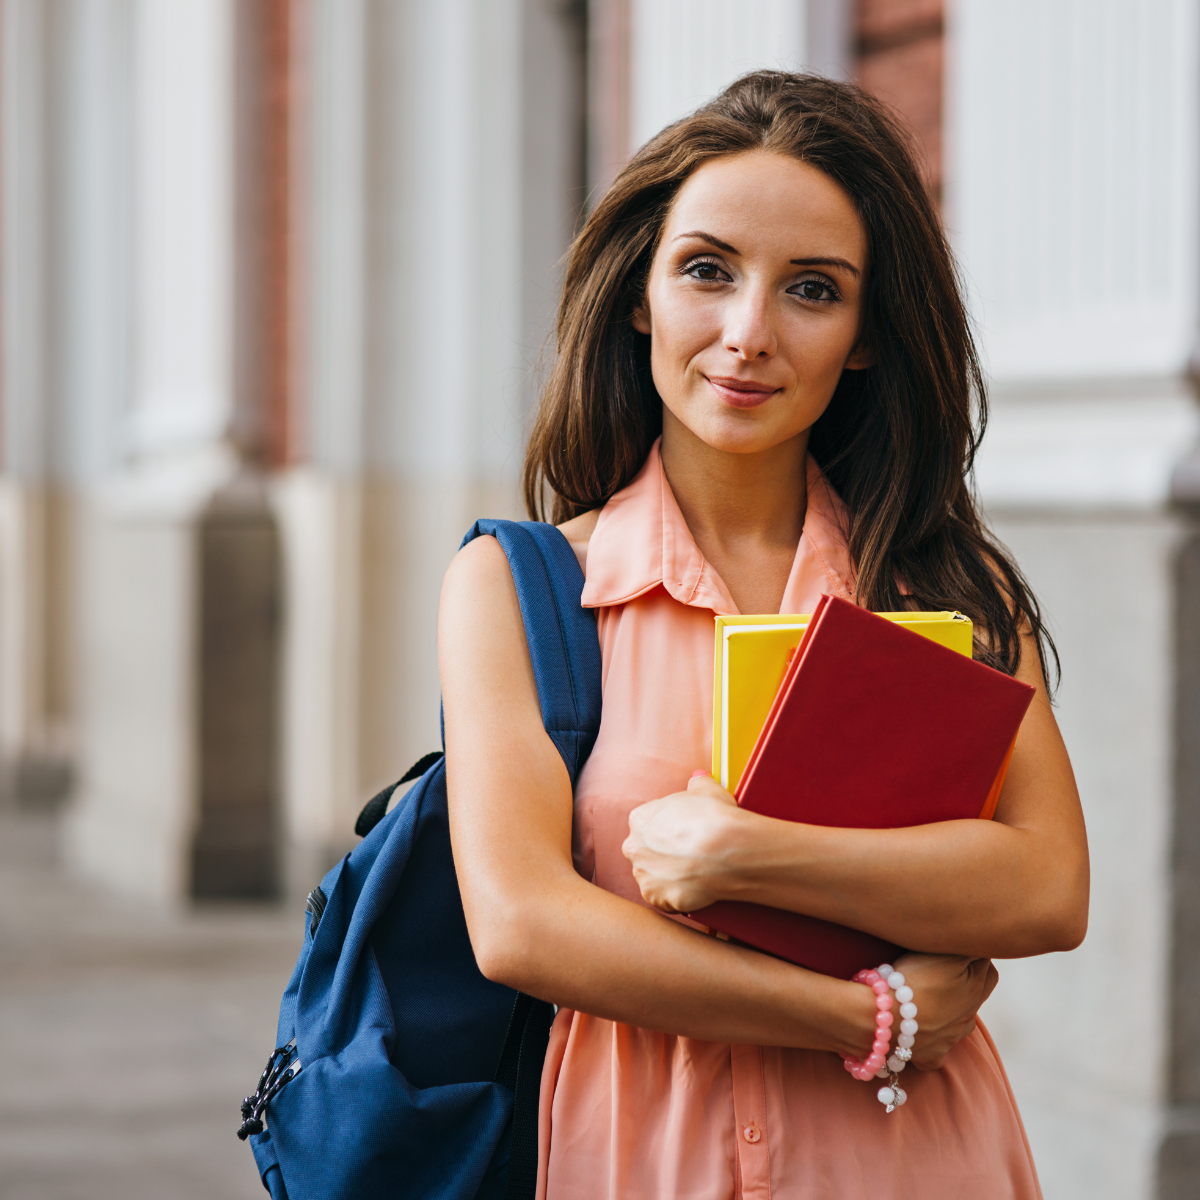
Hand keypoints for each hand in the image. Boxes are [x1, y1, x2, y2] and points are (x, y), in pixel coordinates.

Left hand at [623, 772, 741, 912]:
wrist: (727, 850)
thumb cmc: (715, 816)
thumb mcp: (707, 790)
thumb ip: (697, 784)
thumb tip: (698, 778)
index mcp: (640, 820)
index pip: (647, 825)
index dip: (667, 830)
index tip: (684, 834)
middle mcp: (634, 848)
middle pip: (644, 852)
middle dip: (662, 855)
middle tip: (689, 855)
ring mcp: (644, 875)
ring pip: (652, 878)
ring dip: (668, 877)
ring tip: (695, 874)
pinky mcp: (657, 899)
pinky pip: (664, 900)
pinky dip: (677, 898)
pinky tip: (695, 890)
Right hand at [891, 953, 998, 1069]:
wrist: (885, 1019)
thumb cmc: (913, 981)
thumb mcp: (944, 952)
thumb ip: (967, 948)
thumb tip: (981, 945)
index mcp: (974, 991)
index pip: (988, 970)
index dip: (974, 958)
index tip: (954, 950)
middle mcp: (967, 1019)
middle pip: (973, 999)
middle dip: (962, 986)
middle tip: (938, 972)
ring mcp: (949, 1041)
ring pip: (955, 1025)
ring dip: (944, 1013)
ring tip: (922, 999)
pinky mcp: (930, 1057)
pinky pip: (934, 1050)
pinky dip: (927, 1042)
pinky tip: (914, 1031)